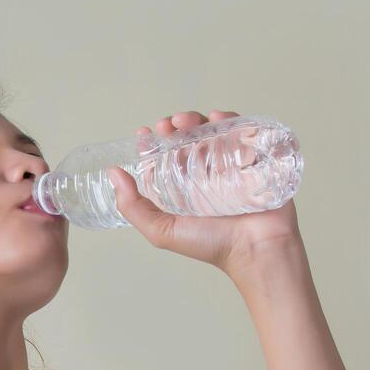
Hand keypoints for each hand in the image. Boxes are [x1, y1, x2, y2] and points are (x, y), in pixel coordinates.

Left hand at [106, 109, 302, 274]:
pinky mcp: (255, 159)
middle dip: (175, 126)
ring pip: (213, 132)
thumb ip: (133, 206)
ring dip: (199, 120)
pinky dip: (231, 121)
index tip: (144, 134)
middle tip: (168, 125)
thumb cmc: (212, 245)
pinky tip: (219, 119)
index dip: (153, 142)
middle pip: (188, 139)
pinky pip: (243, 133)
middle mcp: (206, 174)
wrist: (257, 250)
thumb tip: (113, 173)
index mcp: (184, 188)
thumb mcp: (162, 231)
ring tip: (187, 121)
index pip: (165, 157)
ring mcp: (231, 165)